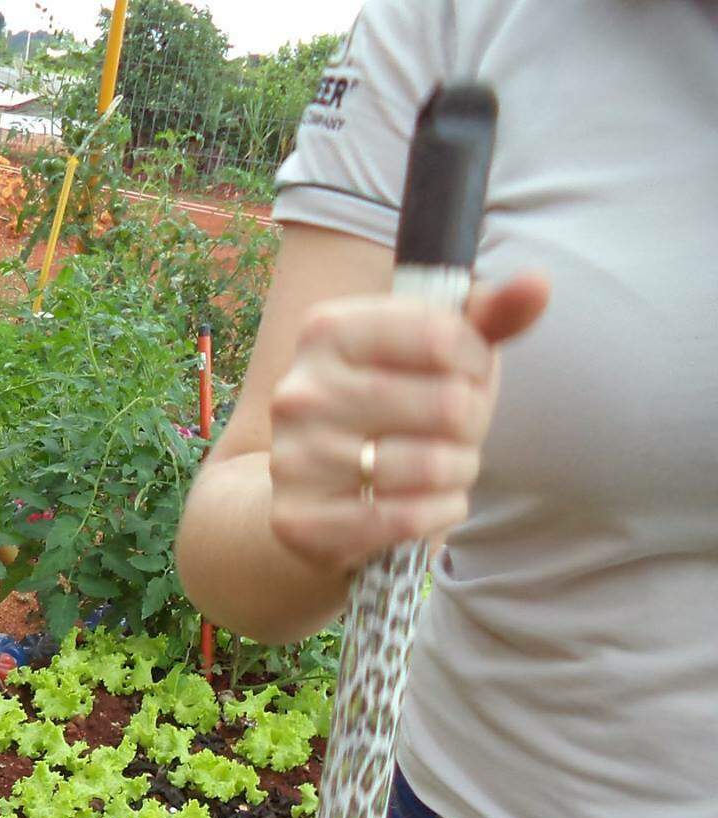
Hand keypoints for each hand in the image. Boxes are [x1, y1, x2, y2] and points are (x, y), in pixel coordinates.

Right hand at [266, 274, 549, 574]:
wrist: (316, 490)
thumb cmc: (391, 407)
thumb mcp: (434, 353)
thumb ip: (487, 316)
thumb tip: (537, 283)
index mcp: (328, 331)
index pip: (442, 336)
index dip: (476, 363)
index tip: (465, 377)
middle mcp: (301, 391)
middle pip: (447, 404)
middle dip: (472, 423)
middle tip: (455, 432)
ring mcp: (294, 458)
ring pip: (431, 466)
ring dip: (459, 471)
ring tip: (445, 468)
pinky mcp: (300, 520)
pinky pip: (404, 518)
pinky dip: (440, 512)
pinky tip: (433, 503)